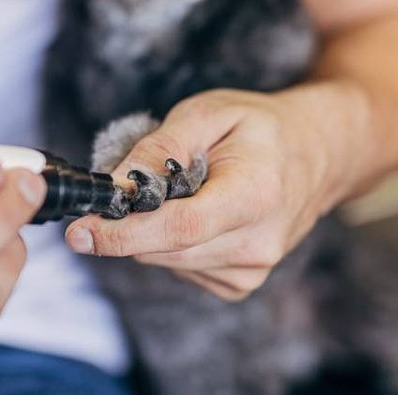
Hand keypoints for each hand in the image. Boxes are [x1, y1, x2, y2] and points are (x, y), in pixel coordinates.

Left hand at [65, 86, 364, 300]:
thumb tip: (114, 184)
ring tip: (181, 190)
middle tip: (122, 188)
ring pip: (164, 261)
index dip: (123, 233)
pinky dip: (170, 243)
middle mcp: (257, 243)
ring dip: (151, 230)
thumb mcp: (208, 113)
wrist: (317, 154)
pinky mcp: (240, 283)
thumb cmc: (259, 128)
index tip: (80, 232)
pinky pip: (179, 268)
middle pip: (164, 248)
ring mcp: (252, 269)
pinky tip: (196, 211)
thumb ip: (160, 147)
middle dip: (127, 224)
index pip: (179, 229)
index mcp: (255, 195)